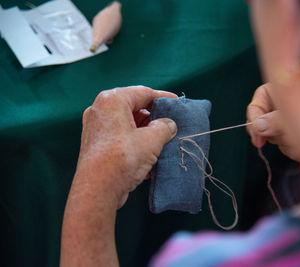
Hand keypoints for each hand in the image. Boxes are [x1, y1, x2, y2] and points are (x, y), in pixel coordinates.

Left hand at [74, 86, 177, 208]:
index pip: (143, 93)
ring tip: (163, 145)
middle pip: (135, 109)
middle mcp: (100, 111)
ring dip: (147, 135)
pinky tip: (150, 160)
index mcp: (112, 101)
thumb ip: (164, 127)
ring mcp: (97, 129)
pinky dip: (136, 145)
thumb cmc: (123, 158)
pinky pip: (122, 139)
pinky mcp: (97, 146)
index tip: (177, 103)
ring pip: (129, 126)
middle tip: (171, 127)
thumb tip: (169, 125)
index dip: (163, 98)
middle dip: (154, 119)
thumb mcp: (152, 139)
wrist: (98, 190)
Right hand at [246, 83, 299, 160]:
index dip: (253, 121)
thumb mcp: (296, 114)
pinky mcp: (298, 135)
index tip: (257, 141)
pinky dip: (298, 149)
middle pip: (264, 124)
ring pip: (276, 138)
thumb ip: (274, 121)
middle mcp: (283, 105)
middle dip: (276, 135)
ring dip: (289, 143)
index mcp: (280, 91)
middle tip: (289, 136)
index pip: (256, 105)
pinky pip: (288, 146)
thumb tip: (258, 126)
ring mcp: (290, 121)